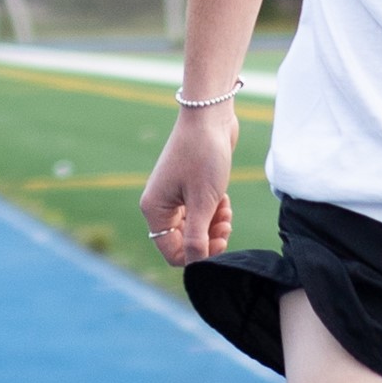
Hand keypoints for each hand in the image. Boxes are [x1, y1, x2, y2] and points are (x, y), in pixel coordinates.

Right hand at [138, 106, 240, 265]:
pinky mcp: (187, 187)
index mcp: (155, 210)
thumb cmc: (204, 156)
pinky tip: (224, 200)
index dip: (197, 255)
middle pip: (184, 241)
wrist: (209, 117)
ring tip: (226, 211)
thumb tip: (196, 266)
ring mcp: (173, 196)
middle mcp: (159, 205)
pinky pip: (199, 212)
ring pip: (194, 227)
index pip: (172, 252)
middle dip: (208, 239)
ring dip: (213, 225)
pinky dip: (213, 211)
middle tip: (226, 227)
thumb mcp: (203, 202)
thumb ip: (198, 237)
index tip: (219, 242)